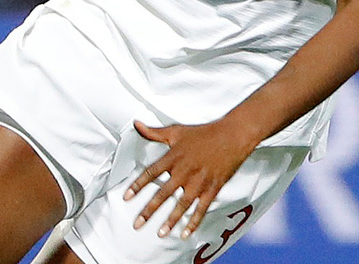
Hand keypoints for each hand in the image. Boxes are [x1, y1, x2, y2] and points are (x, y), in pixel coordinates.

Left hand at [124, 119, 256, 239]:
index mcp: (174, 156)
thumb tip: (136, 124)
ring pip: (182, 204)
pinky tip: (185, 233)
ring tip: (160, 233)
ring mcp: (199, 181)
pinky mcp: (213, 188)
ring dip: (170, 220)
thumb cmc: (203, 133)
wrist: (232, 135)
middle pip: (163, 193)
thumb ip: (154, 132)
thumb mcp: (176, 131)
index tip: (126, 198)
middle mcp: (185, 170)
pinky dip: (194, 222)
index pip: (151, 173)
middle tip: (138, 224)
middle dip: (149, 210)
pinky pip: (202, 208)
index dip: (137, 186)